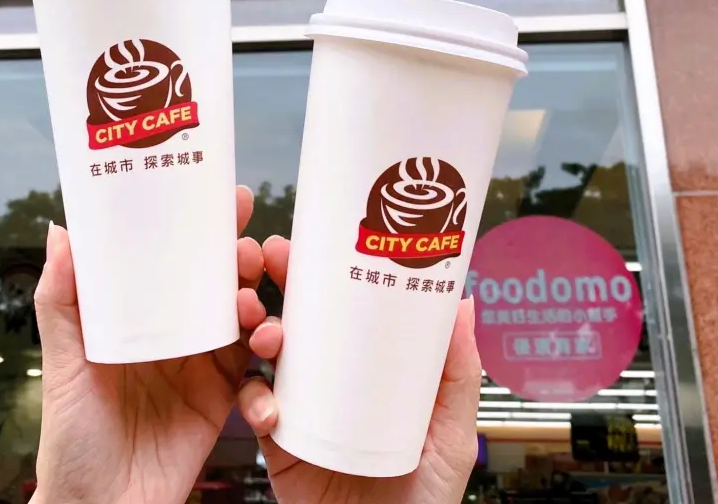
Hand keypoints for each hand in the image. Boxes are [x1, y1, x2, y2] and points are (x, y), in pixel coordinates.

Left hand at [32, 185, 274, 503]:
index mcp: (136, 316)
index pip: (172, 260)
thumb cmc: (72, 440)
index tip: (225, 199)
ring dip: (257, 302)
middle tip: (248, 249)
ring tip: (250, 307)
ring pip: (243, 317)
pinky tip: (267, 349)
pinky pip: (257, 369)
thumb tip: (61, 231)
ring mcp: (202, 365)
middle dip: (240, 258)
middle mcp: (173, 333)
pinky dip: (269, 356)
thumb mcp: (62, 365)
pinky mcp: (225, 399)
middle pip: (217, 281)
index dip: (200, 227)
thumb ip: (62, 301)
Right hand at [239, 236, 481, 503]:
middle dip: (278, 282)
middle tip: (269, 257)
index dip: (325, 270)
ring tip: (267, 333)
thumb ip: (458, 374)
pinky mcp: (277, 440)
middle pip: (298, 316)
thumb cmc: (423, 498)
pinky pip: (253, 407)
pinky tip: (268, 405)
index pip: (343, 307)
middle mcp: (331, 378)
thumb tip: (465, 304)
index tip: (315, 240)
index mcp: (368, 367)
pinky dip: (252, 398)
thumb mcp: (452, 432)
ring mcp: (301, 405)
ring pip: (265, 352)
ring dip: (257, 330)